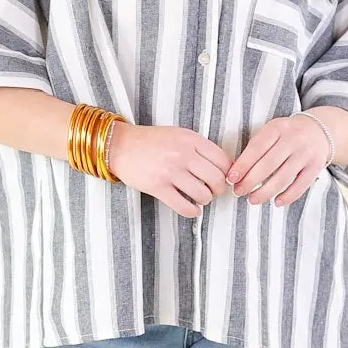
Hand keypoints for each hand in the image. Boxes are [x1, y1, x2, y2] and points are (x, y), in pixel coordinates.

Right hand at [106, 121, 231, 218]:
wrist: (120, 146)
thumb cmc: (151, 142)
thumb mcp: (179, 135)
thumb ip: (198, 148)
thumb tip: (220, 168)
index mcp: (191, 139)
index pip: (223, 160)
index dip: (228, 173)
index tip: (224, 178)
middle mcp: (183, 154)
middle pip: (217, 179)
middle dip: (219, 189)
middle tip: (214, 191)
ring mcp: (170, 171)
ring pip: (203, 194)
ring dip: (205, 200)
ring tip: (200, 198)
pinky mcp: (158, 187)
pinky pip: (184, 206)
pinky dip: (192, 212)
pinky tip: (192, 209)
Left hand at [226, 112, 332, 205]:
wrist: (319, 130)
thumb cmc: (286, 135)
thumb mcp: (271, 132)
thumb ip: (256, 149)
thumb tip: (236, 174)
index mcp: (277, 128)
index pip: (257, 148)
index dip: (243, 165)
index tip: (231, 179)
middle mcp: (293, 139)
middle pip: (269, 164)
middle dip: (250, 181)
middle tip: (238, 192)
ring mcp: (306, 153)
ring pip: (283, 177)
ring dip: (265, 192)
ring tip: (252, 199)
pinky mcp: (316, 166)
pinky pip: (300, 185)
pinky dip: (288, 196)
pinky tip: (276, 202)